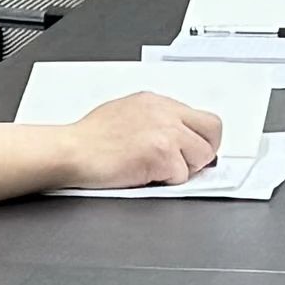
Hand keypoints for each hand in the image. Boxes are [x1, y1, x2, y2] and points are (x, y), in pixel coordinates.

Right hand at [54, 89, 228, 190]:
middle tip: (187, 164)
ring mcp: (166, 133)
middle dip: (204, 152)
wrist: (72, 151)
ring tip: (155, 169)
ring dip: (183, 169)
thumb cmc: (90, 139)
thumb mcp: (127, 113)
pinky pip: (182, 176)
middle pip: (213, 132)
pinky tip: (144, 175)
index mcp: (158, 102)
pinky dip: (166, 182)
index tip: (193, 150)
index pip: (202, 117)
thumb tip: (176, 136)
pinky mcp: (162, 155)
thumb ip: (156, 120)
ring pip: (201, 157)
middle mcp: (165, 113)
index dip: (201, 139)